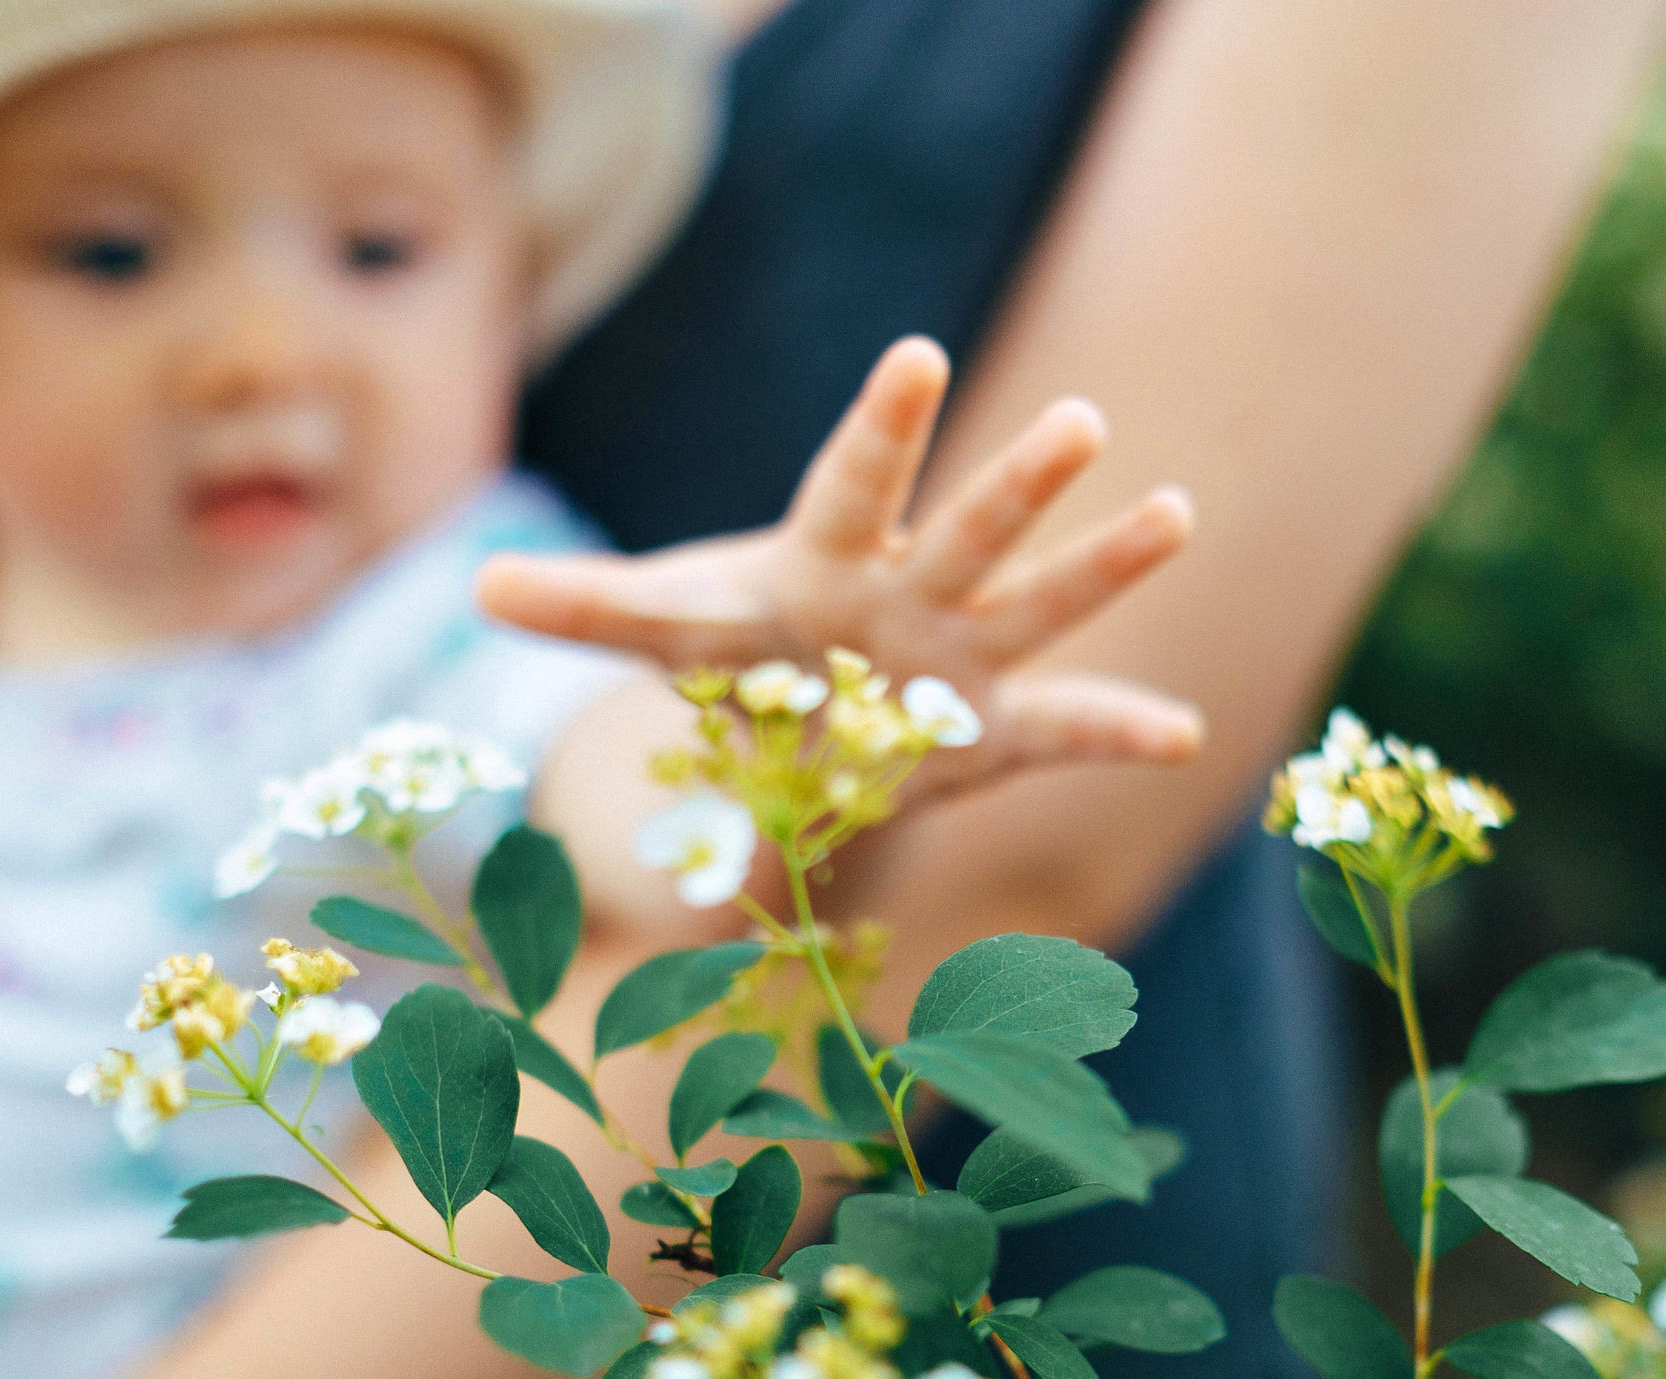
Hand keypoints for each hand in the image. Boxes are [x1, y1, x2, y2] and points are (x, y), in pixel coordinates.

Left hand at [477, 336, 1204, 804]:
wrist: (800, 727)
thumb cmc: (739, 651)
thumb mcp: (668, 628)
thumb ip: (589, 604)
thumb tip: (478, 581)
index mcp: (828, 553)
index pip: (856, 479)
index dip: (885, 425)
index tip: (918, 356)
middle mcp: (912, 587)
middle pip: (968, 528)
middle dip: (1018, 482)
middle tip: (1083, 421)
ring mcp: (965, 654)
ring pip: (1040, 602)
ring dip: (1105, 564)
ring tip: (1174, 511)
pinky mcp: (995, 729)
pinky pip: (1068, 726)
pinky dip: (1123, 732)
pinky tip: (1187, 735)